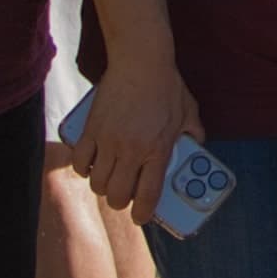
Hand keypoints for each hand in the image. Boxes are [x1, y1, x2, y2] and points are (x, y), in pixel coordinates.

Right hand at [68, 61, 202, 224]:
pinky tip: (92, 164)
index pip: (147, 196)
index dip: (143, 214)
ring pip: (97, 183)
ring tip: (110, 177)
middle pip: (116, 196)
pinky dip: (83, 168)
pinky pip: (79, 162)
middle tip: (125, 194)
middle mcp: (132, 149)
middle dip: (120, 202)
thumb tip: (197, 145)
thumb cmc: (166, 85)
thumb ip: (194, 132)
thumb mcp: (188, 110)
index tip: (142, 217)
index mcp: (157, 149)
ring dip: (103, 186)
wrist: (140, 60)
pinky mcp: (91, 130)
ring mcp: (108, 141)